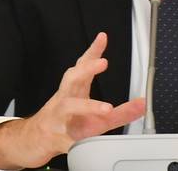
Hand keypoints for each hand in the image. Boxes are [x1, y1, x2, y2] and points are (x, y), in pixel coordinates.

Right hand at [0, 32, 145, 168]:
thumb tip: (142, 105)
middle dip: (87, 68)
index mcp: (75, 91)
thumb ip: (122, 112)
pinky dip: (74, 140)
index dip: (93, 51)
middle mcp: (65, 99)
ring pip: (67, 106)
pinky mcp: (55, 138)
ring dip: (86, 105)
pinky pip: (65, 138)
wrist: (35, 141)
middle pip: (72, 78)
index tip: (102, 38)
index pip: (83, 66)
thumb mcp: (98, 119)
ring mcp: (58, 117)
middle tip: (102, 62)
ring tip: (106, 109)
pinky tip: (83, 140)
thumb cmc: (66, 124)